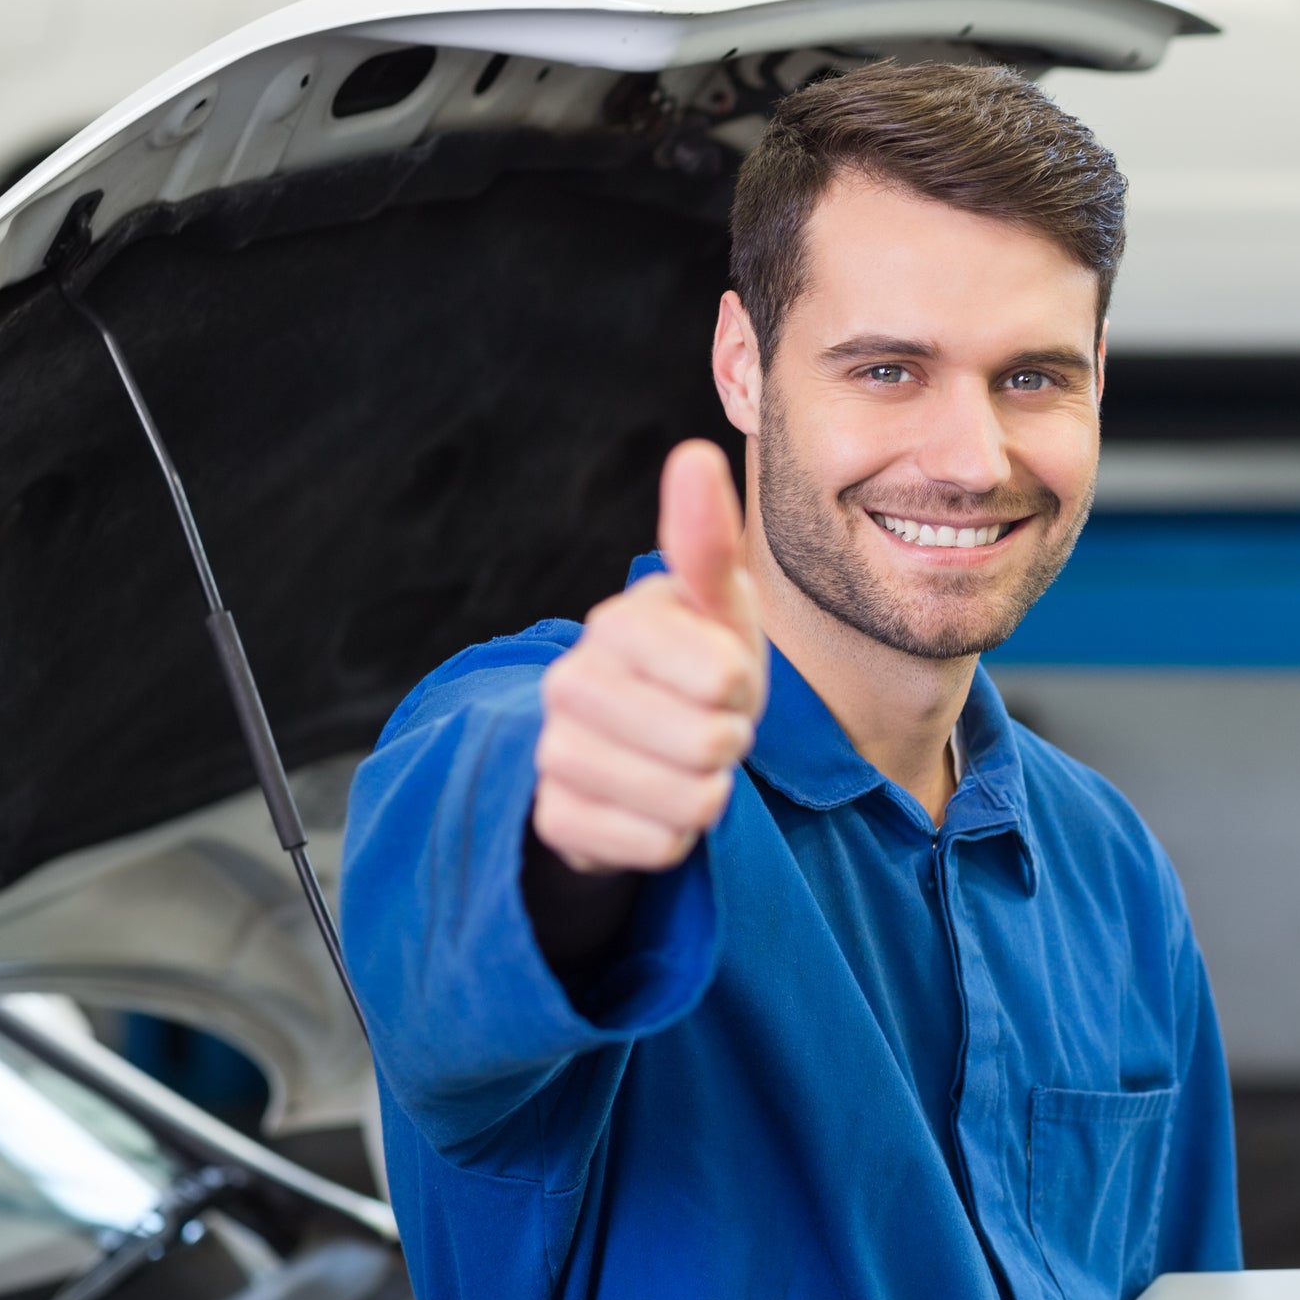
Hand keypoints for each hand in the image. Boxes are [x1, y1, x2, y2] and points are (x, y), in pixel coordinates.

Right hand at [532, 441, 766, 874]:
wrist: (642, 754)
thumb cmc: (694, 671)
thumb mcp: (719, 610)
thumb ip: (708, 543)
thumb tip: (692, 453)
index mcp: (617, 623)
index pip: (725, 677)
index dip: (743, 687)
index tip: (721, 678)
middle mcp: (571, 684)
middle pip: (712, 745)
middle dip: (728, 744)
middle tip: (704, 726)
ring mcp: (556, 754)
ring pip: (689, 802)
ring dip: (706, 792)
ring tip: (681, 765)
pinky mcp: (557, 820)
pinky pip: (657, 846)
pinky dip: (674, 836)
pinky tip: (652, 806)